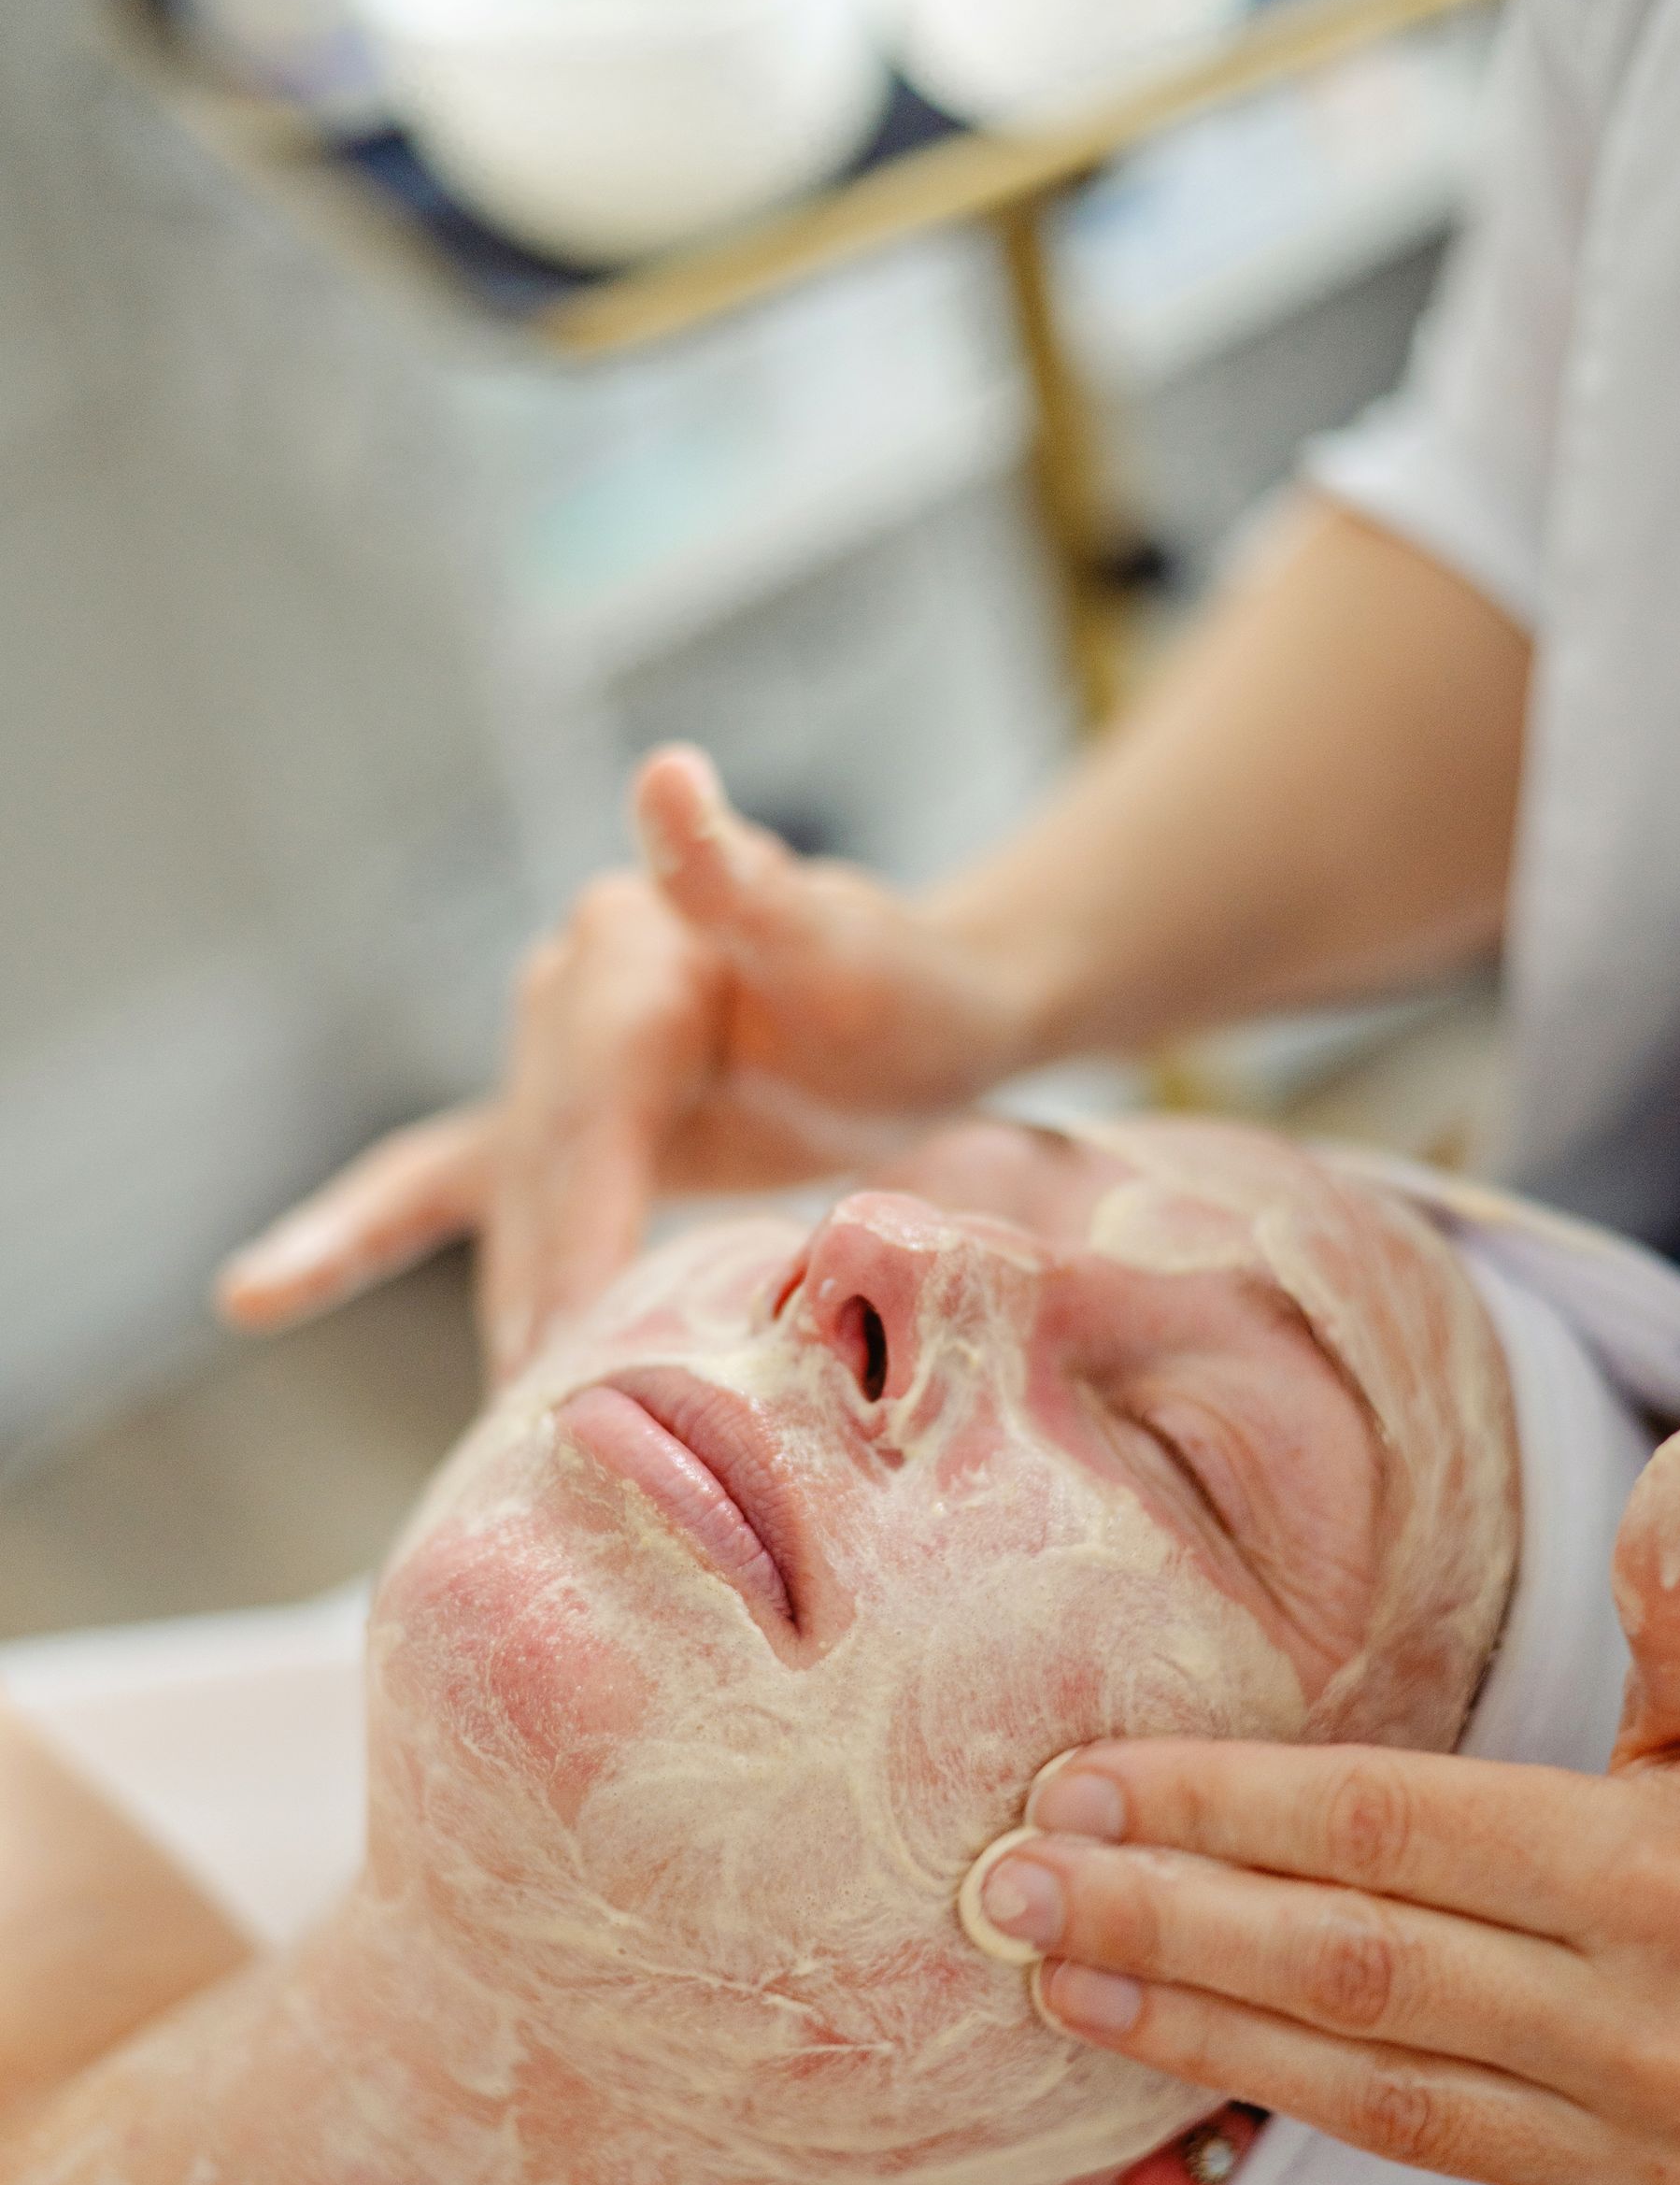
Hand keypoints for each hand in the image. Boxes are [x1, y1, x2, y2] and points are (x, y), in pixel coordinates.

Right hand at [216, 748, 1031, 1376]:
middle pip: (542, 1155)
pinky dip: (355, 1235)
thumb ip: (752, 891)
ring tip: (511, 1406)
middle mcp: (569, 980)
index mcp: (631, 943)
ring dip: (510, 1292)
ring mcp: (550, 1045)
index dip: (581, 1217)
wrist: (922, 1011)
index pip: (591, 1102)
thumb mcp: (849, 949)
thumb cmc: (898, 989)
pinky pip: (442, 1178)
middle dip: (545, 1279)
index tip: (579, 1330)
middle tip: (551, 1404)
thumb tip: (667, 778)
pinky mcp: (552, 1111)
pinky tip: (253, 1293)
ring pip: (508, 1189)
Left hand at [968, 1415, 1679, 2184]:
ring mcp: (1662, 2175)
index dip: (1224, 1802)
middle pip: (1356, 1963)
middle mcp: (1659, 2029)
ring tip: (1063, 1991)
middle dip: (1165, 1916)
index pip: (1391, 1825)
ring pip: (1380, 2102)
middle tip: (1008, 1888)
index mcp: (1662, 1871)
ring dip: (1204, 2048)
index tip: (1078, 1781)